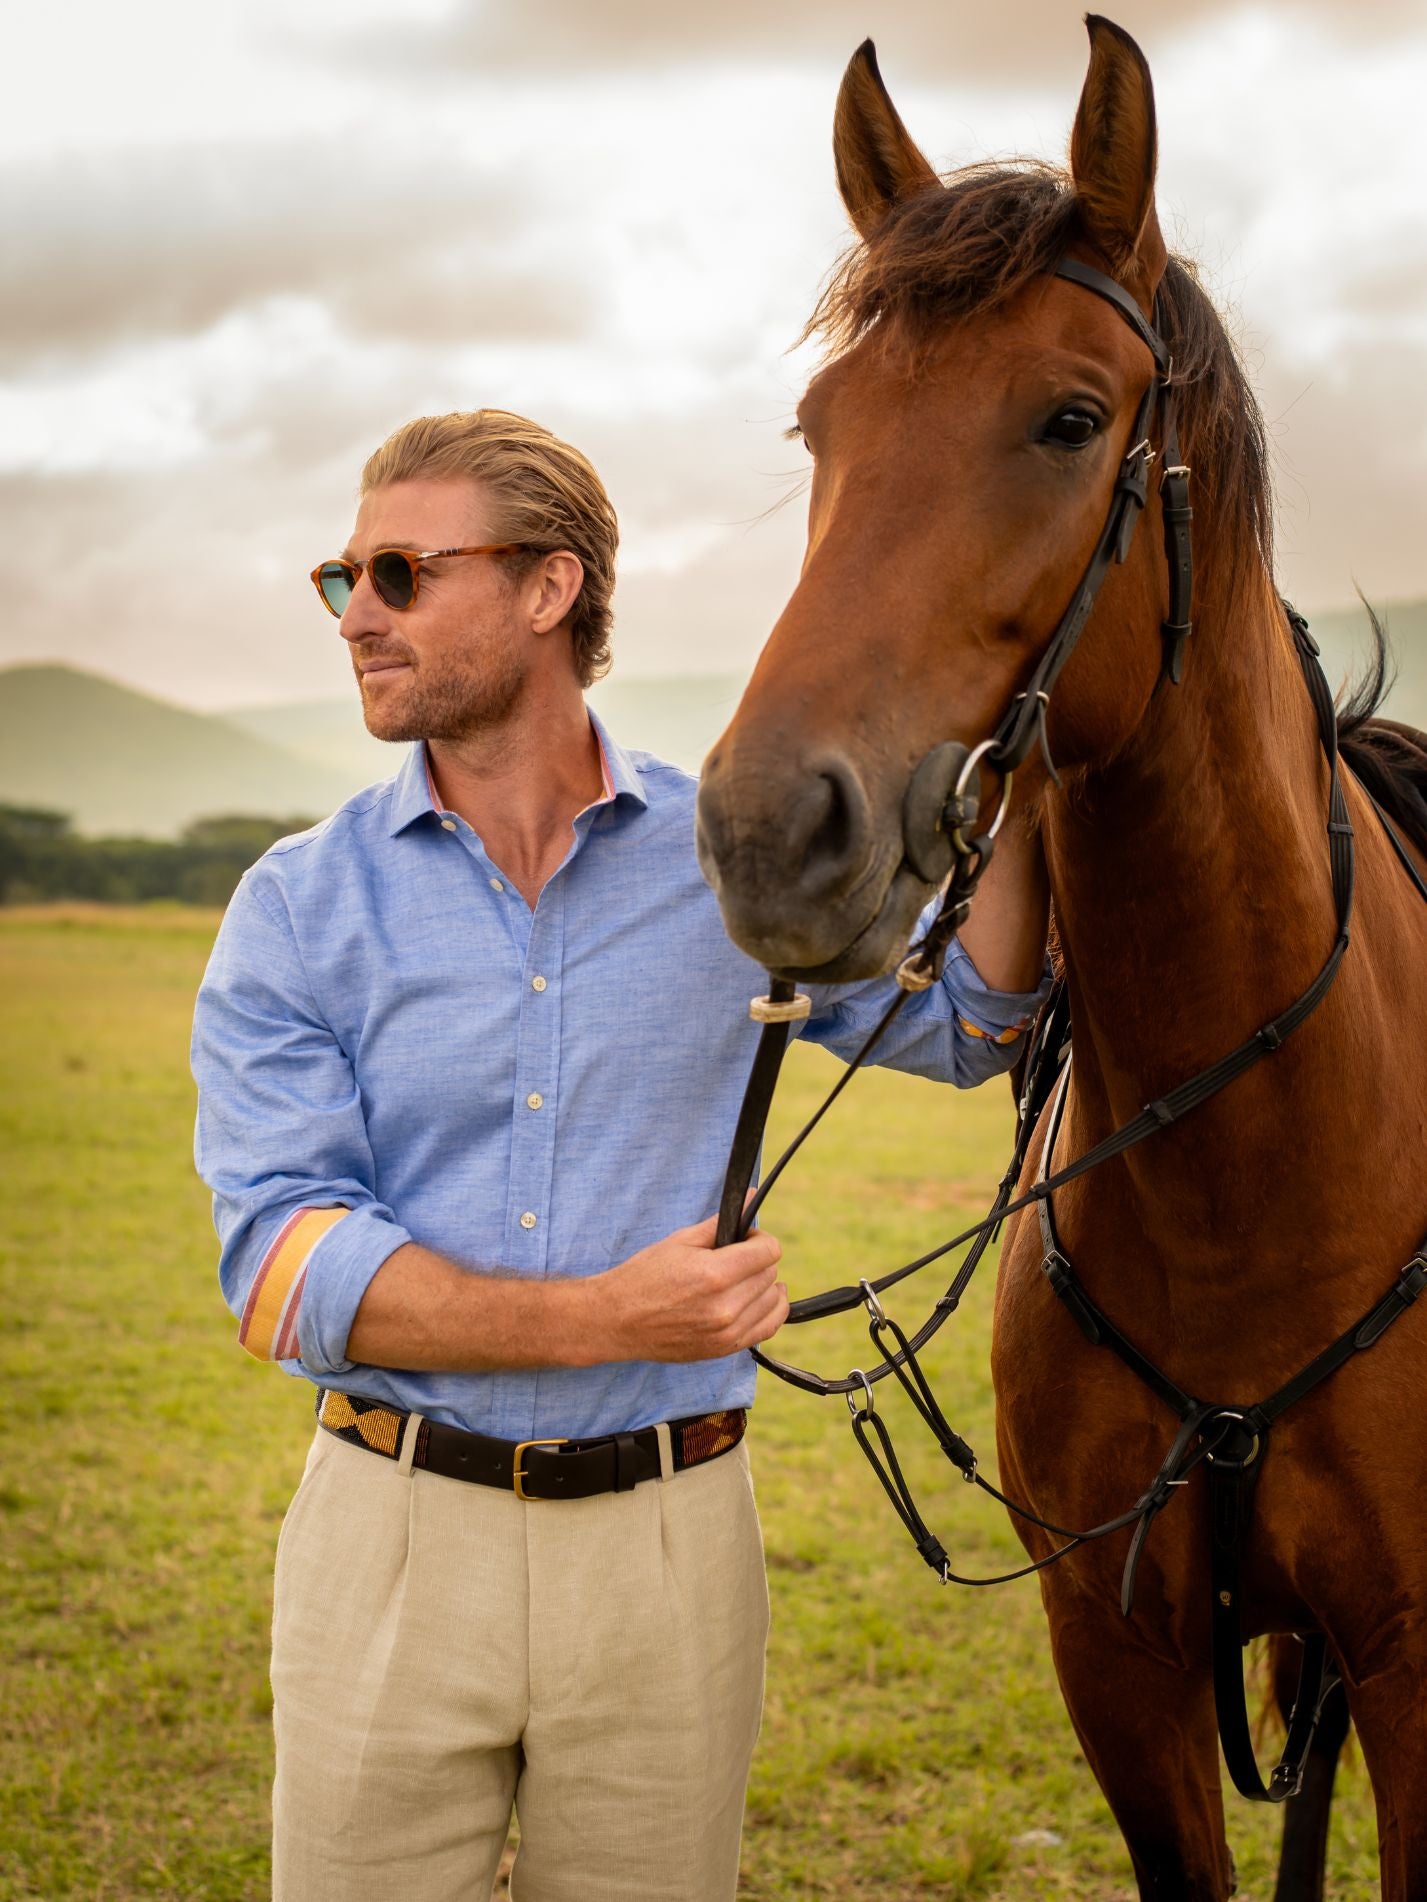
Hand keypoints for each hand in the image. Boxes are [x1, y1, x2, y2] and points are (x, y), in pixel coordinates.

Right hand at [597, 1214, 788, 1362]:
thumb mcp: (680, 1241)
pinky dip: (768, 1311)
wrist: (618, 1320)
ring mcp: (727, 1332)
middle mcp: (726, 1306)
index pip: (768, 1251)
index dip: (759, 1239)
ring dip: (763, 1286)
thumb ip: (720, 1223)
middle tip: (735, 1258)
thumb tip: (750, 1198)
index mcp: (715, 1274)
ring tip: (741, 1280)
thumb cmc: (644, 1277)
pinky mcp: (724, 1349)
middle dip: (757, 1261)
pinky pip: (767, 1328)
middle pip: (770, 1274)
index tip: (745, 1239)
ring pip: (773, 1301)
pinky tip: (756, 1300)